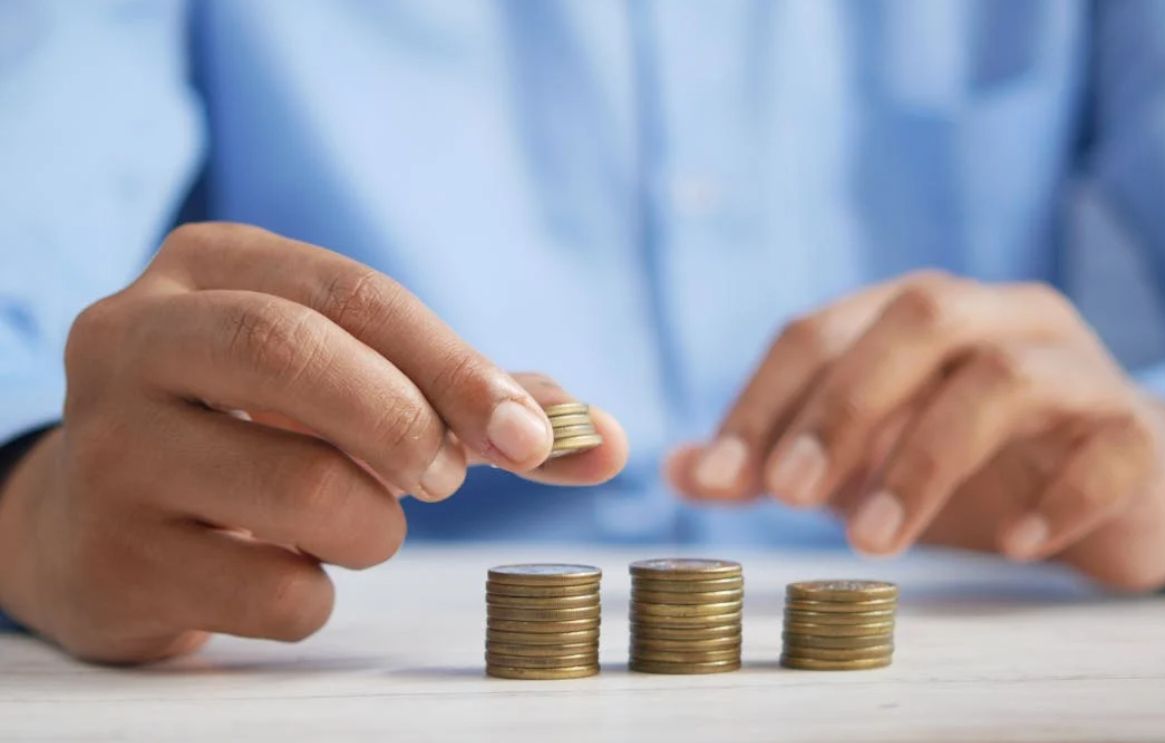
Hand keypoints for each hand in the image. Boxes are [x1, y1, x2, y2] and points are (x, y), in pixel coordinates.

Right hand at [0, 223, 626, 662]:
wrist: (99, 521)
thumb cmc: (257, 432)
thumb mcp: (346, 381)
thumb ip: (474, 402)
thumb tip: (607, 440)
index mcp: (209, 267)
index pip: (353, 293)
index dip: (456, 365)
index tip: (532, 436)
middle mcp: (135, 338)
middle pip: (294, 354)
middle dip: (406, 423)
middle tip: (444, 479)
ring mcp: (108, 449)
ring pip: (299, 489)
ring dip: (373, 526)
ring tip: (355, 523)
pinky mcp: (110, 558)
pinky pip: (272, 592)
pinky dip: (318, 595)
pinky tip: (284, 569)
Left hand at [668, 272, 1164, 590]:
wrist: (1117, 485)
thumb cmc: (969, 460)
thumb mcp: (861, 458)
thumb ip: (775, 459)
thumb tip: (678, 471)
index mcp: (915, 313)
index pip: (821, 329)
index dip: (763, 399)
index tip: (718, 477)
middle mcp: (996, 317)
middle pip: (917, 318)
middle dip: (843, 406)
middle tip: (789, 495)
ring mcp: (1075, 367)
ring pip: (1005, 378)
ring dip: (926, 459)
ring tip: (875, 542)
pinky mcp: (1136, 431)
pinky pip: (1108, 447)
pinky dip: (1056, 496)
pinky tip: (1012, 544)